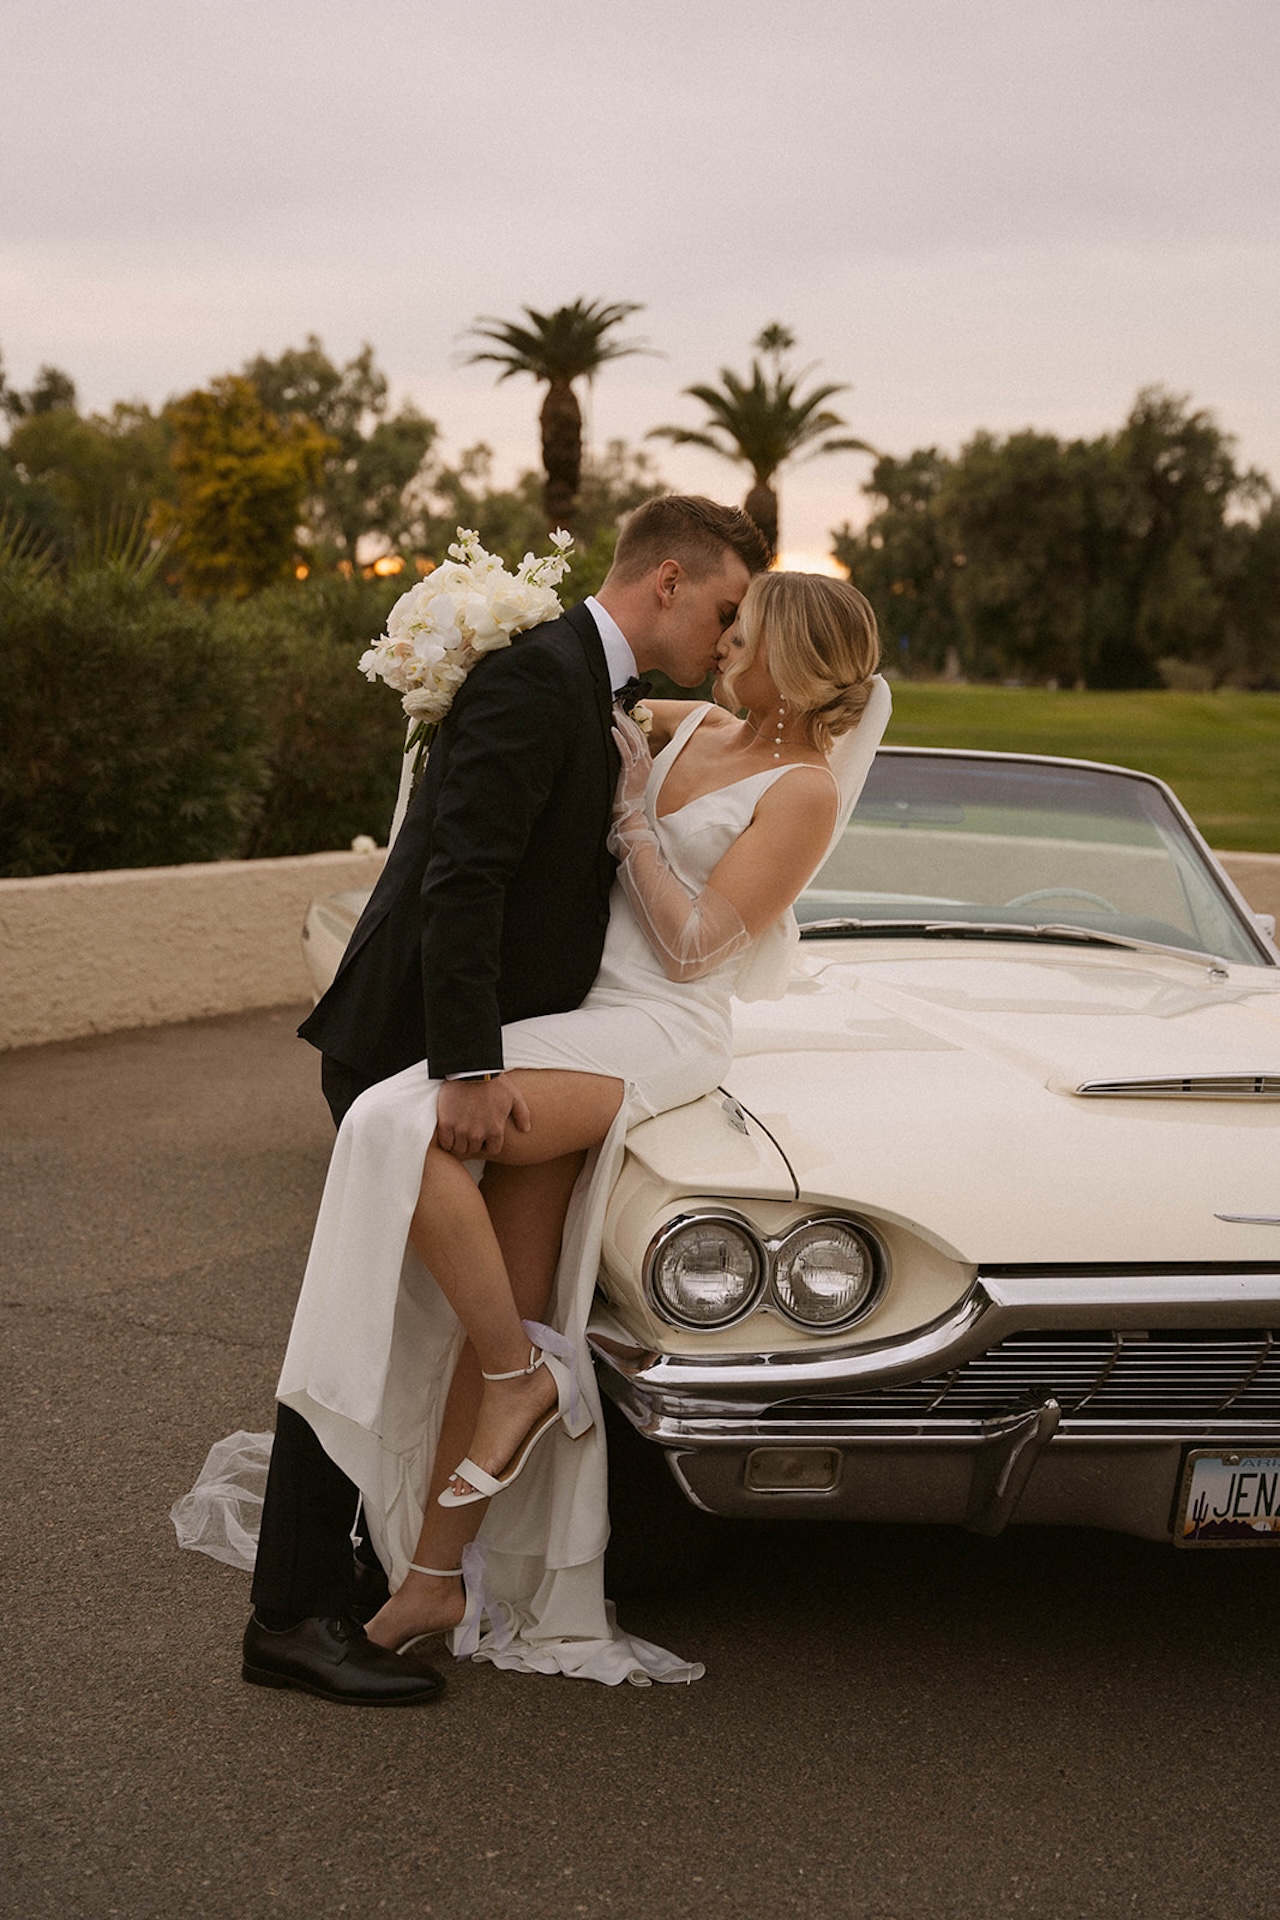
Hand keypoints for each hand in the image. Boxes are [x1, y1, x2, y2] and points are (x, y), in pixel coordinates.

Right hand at [436, 1077, 530, 1158]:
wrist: (471, 1069)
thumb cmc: (495, 1083)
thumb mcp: (514, 1096)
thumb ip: (522, 1115)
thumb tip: (526, 1129)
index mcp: (495, 1130)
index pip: (491, 1150)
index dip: (488, 1144)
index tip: (483, 1136)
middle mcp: (478, 1134)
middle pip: (473, 1150)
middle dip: (473, 1142)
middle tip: (469, 1131)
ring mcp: (461, 1130)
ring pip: (459, 1148)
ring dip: (459, 1142)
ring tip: (459, 1131)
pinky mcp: (446, 1124)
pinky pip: (445, 1143)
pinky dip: (446, 1140)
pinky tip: (449, 1130)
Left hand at [611, 708, 652, 827]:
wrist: (629, 816)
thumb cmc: (626, 797)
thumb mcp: (631, 776)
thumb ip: (628, 762)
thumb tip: (619, 750)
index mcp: (646, 762)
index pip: (640, 736)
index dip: (632, 721)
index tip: (623, 710)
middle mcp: (645, 763)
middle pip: (637, 734)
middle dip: (626, 718)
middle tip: (616, 705)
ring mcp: (638, 768)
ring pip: (632, 740)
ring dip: (623, 725)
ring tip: (614, 713)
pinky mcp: (629, 773)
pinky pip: (625, 753)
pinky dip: (619, 740)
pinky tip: (613, 730)